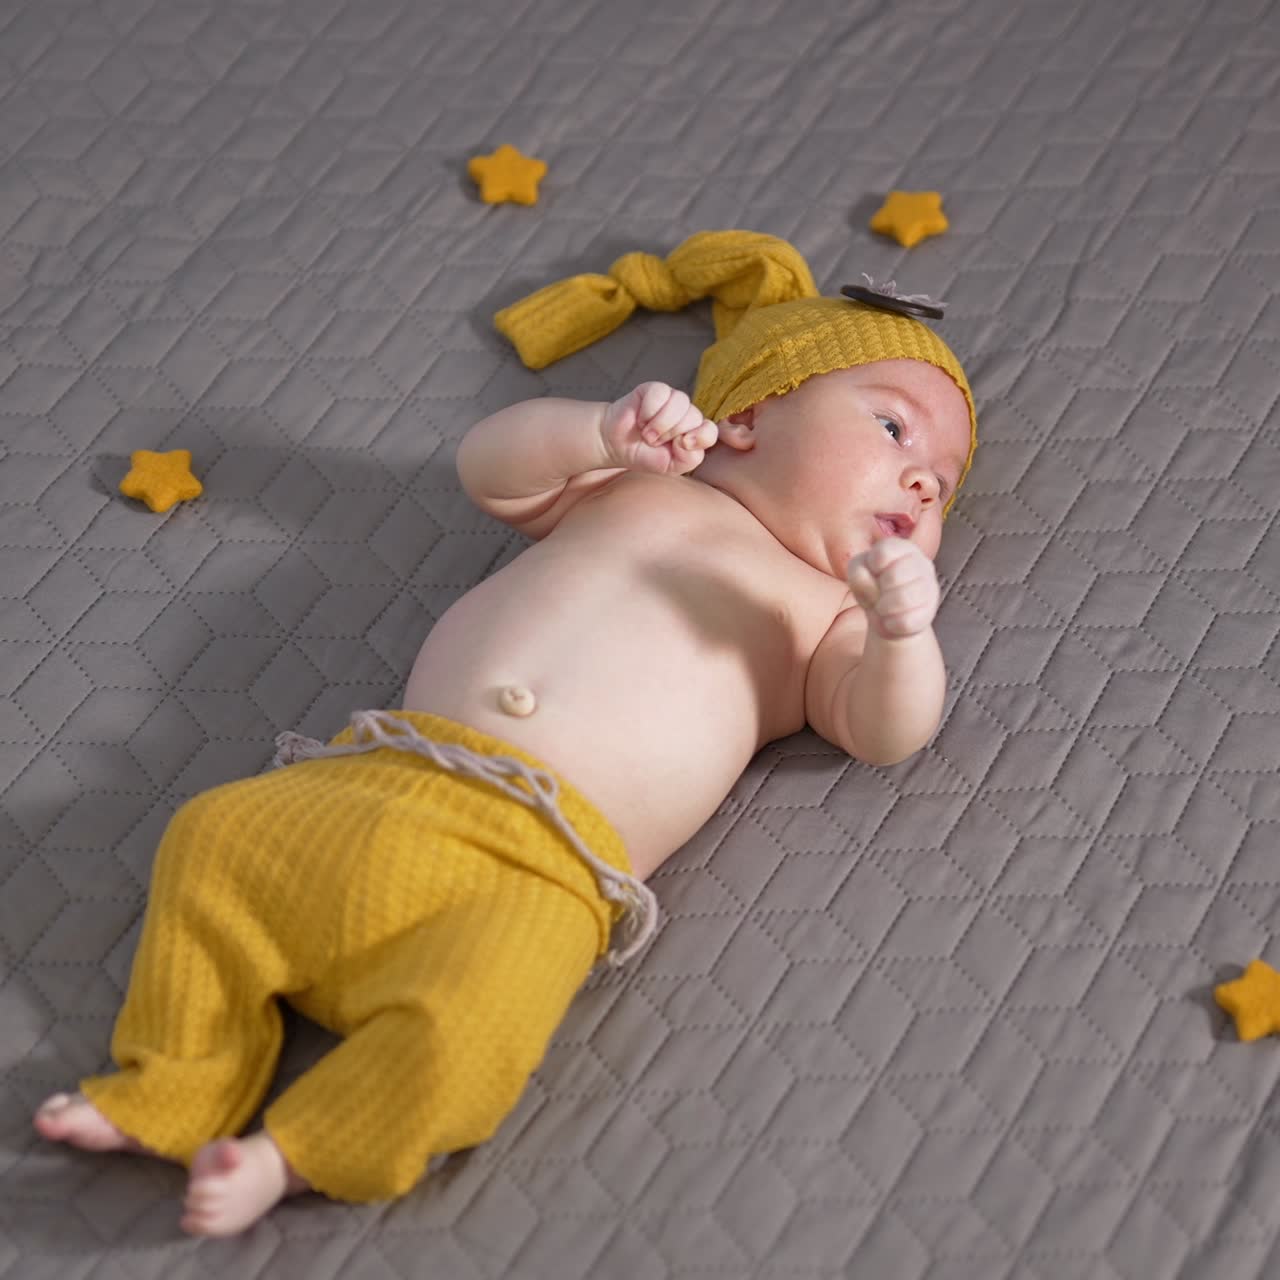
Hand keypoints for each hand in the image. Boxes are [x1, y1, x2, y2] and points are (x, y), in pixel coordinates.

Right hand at [600, 382, 718, 475]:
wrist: (616, 445)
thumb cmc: (644, 455)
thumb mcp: (671, 467)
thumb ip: (689, 458)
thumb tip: (689, 439)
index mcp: (694, 432)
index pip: (711, 430)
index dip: (699, 437)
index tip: (680, 445)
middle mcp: (686, 413)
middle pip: (694, 416)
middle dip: (670, 434)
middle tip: (653, 441)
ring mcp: (671, 399)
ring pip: (680, 402)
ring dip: (660, 423)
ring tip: (647, 433)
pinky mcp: (655, 389)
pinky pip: (660, 394)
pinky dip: (648, 411)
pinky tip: (641, 418)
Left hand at [846, 537, 939, 638]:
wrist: (887, 615)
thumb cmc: (872, 587)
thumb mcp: (857, 573)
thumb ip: (858, 571)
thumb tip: (874, 585)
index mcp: (902, 548)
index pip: (884, 553)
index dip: (871, 568)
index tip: (873, 574)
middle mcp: (921, 563)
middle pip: (893, 577)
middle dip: (878, 591)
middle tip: (879, 594)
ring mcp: (930, 587)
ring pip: (902, 599)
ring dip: (884, 608)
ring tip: (884, 607)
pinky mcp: (930, 612)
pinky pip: (905, 621)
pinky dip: (891, 623)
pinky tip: (893, 619)